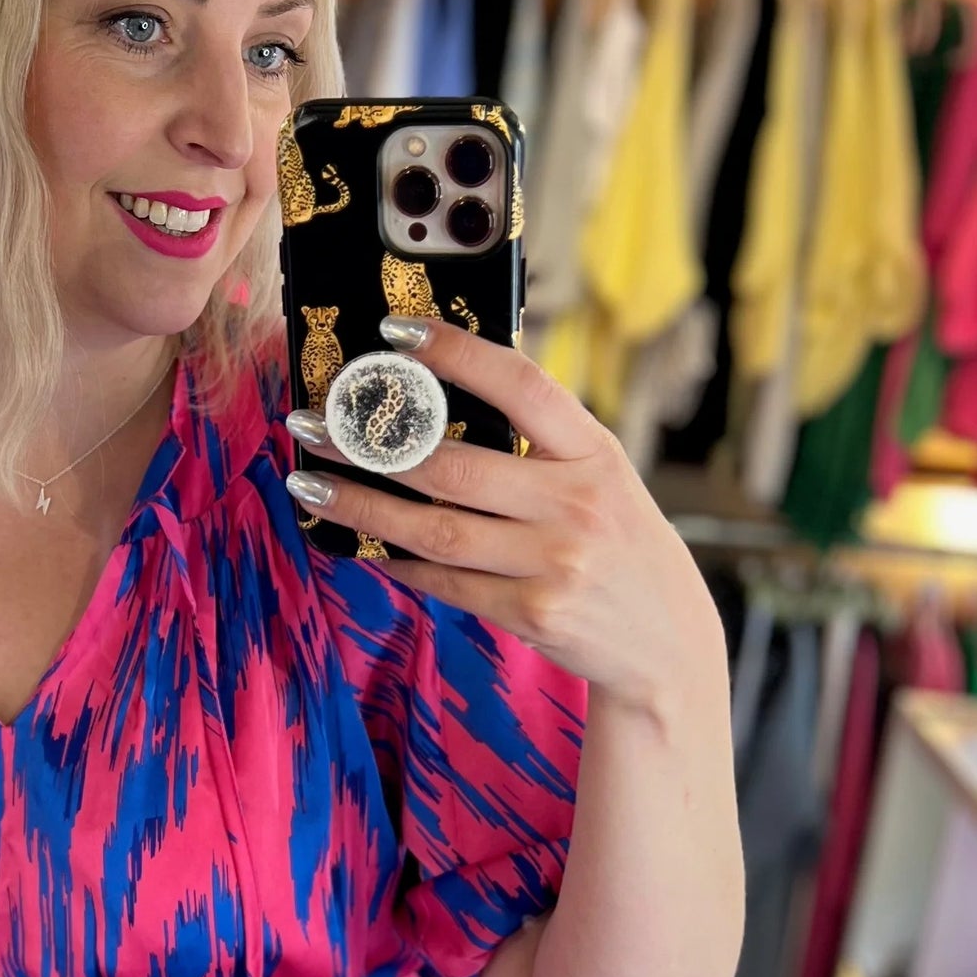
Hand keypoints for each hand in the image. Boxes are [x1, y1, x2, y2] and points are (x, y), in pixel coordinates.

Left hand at [285, 315, 722, 724]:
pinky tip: (359, 541)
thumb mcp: (602, 480)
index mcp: (595, 453)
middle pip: (453, 465)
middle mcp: (577, 504)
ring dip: (360, 504)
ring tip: (309, 482)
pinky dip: (395, 560)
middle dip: (370, 444)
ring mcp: (555, 563)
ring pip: (433, 529)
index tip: (393, 333)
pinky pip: (444, 582)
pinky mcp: (533, 614)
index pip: (520, 384)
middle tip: (311, 423)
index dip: (455, 353)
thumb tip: (437, 403)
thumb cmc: (619, 547)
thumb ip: (541, 446)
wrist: (667, 644)